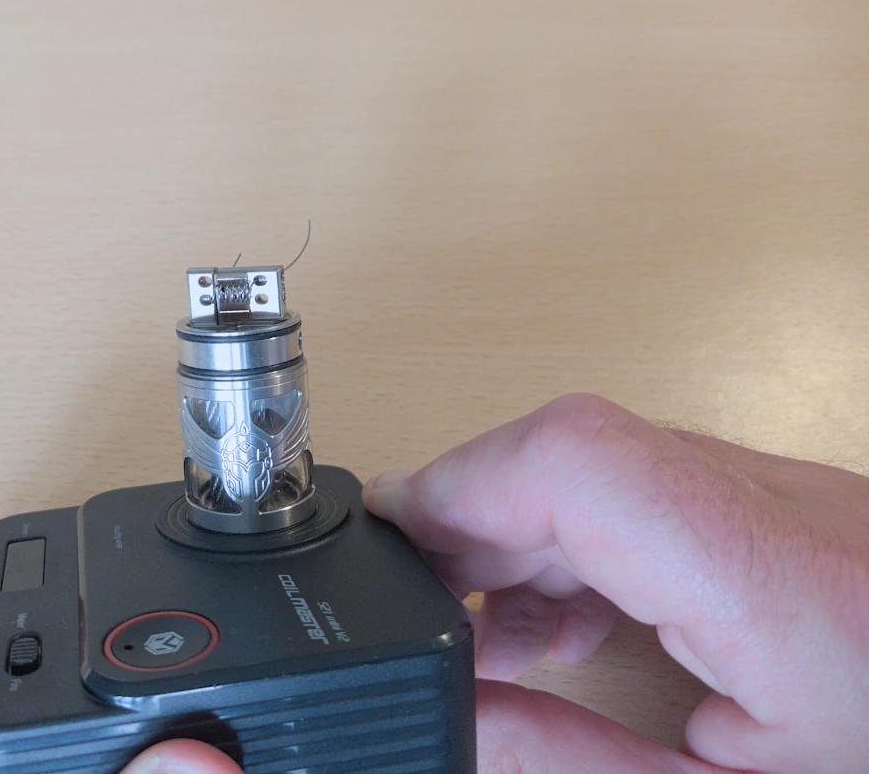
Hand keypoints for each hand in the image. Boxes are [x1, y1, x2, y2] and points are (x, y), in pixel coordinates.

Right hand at [363, 393, 868, 773]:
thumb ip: (574, 760)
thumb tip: (458, 713)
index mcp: (785, 597)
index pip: (582, 462)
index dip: (462, 481)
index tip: (389, 532)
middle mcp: (794, 515)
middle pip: (580, 447)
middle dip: (475, 514)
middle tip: (427, 604)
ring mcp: (799, 498)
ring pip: (607, 455)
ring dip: (523, 527)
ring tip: (488, 629)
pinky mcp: (796, 508)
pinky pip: (651, 484)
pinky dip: (579, 539)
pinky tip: (562, 622)